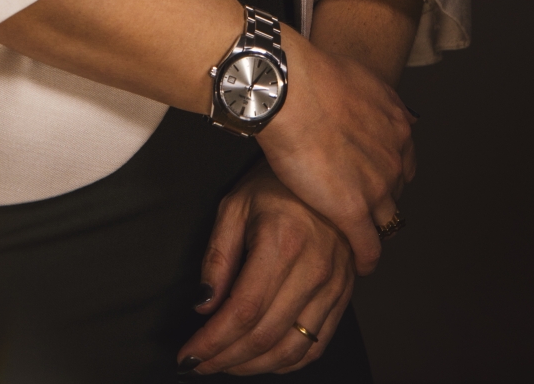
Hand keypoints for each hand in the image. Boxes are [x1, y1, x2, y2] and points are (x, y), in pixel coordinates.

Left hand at [176, 166, 354, 374]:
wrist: (327, 169)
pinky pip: (318, 344)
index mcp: (282, 243)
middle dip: (227, 358)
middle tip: (200, 364)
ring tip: (227, 365)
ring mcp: (334, 285)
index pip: (242, 310)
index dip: (212, 341)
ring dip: (255, 367)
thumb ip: (217, 258)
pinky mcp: (345, 294)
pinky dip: (289, 362)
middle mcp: (313, 269)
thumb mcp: (235, 206)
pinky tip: (264, 360)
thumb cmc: (275, 183)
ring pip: (293, 348)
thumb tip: (204, 307)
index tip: (188, 354)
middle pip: (265, 336)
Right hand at [257, 27, 414, 272]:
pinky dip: (366, 259)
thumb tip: (400, 113)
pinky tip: (360, 264)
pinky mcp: (352, 211)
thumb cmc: (314, 76)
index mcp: (398, 128)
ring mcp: (376, 188)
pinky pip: (368, 247)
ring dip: (375, 230)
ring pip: (386, 223)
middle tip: (358, 202)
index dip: (385, 172)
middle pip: (395, 192)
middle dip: (380, 198)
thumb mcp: (362, 77)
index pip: (403, 164)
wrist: (291, 90)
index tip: (371, 178)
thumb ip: (383, 100)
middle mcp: (394, 159)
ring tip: (360, 238)